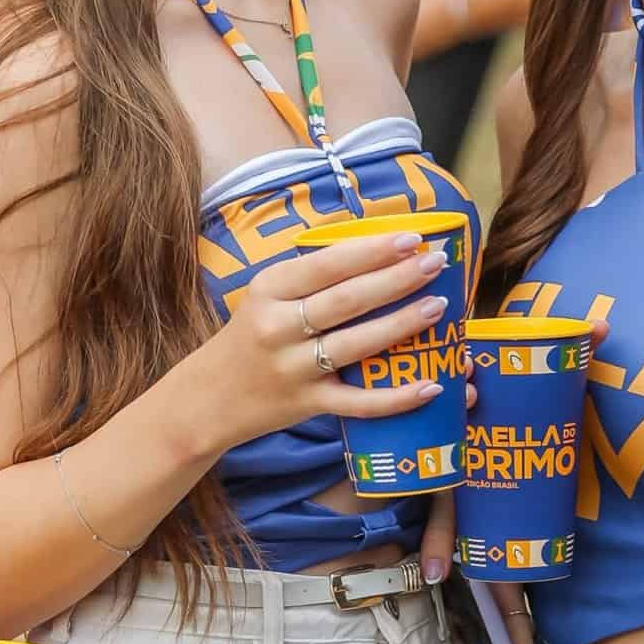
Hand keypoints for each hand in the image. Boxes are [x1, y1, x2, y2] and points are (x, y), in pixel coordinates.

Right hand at [208, 232, 454, 452]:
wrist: (205, 400)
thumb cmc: (247, 339)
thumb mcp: (264, 296)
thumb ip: (309, 276)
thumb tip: (374, 247)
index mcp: (268, 290)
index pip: (327, 264)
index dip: (372, 251)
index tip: (411, 238)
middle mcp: (278, 327)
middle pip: (347, 299)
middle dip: (397, 279)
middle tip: (436, 262)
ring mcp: (292, 369)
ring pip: (356, 344)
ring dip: (401, 325)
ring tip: (438, 306)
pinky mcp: (306, 405)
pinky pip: (359, 402)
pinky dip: (396, 397)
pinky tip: (431, 387)